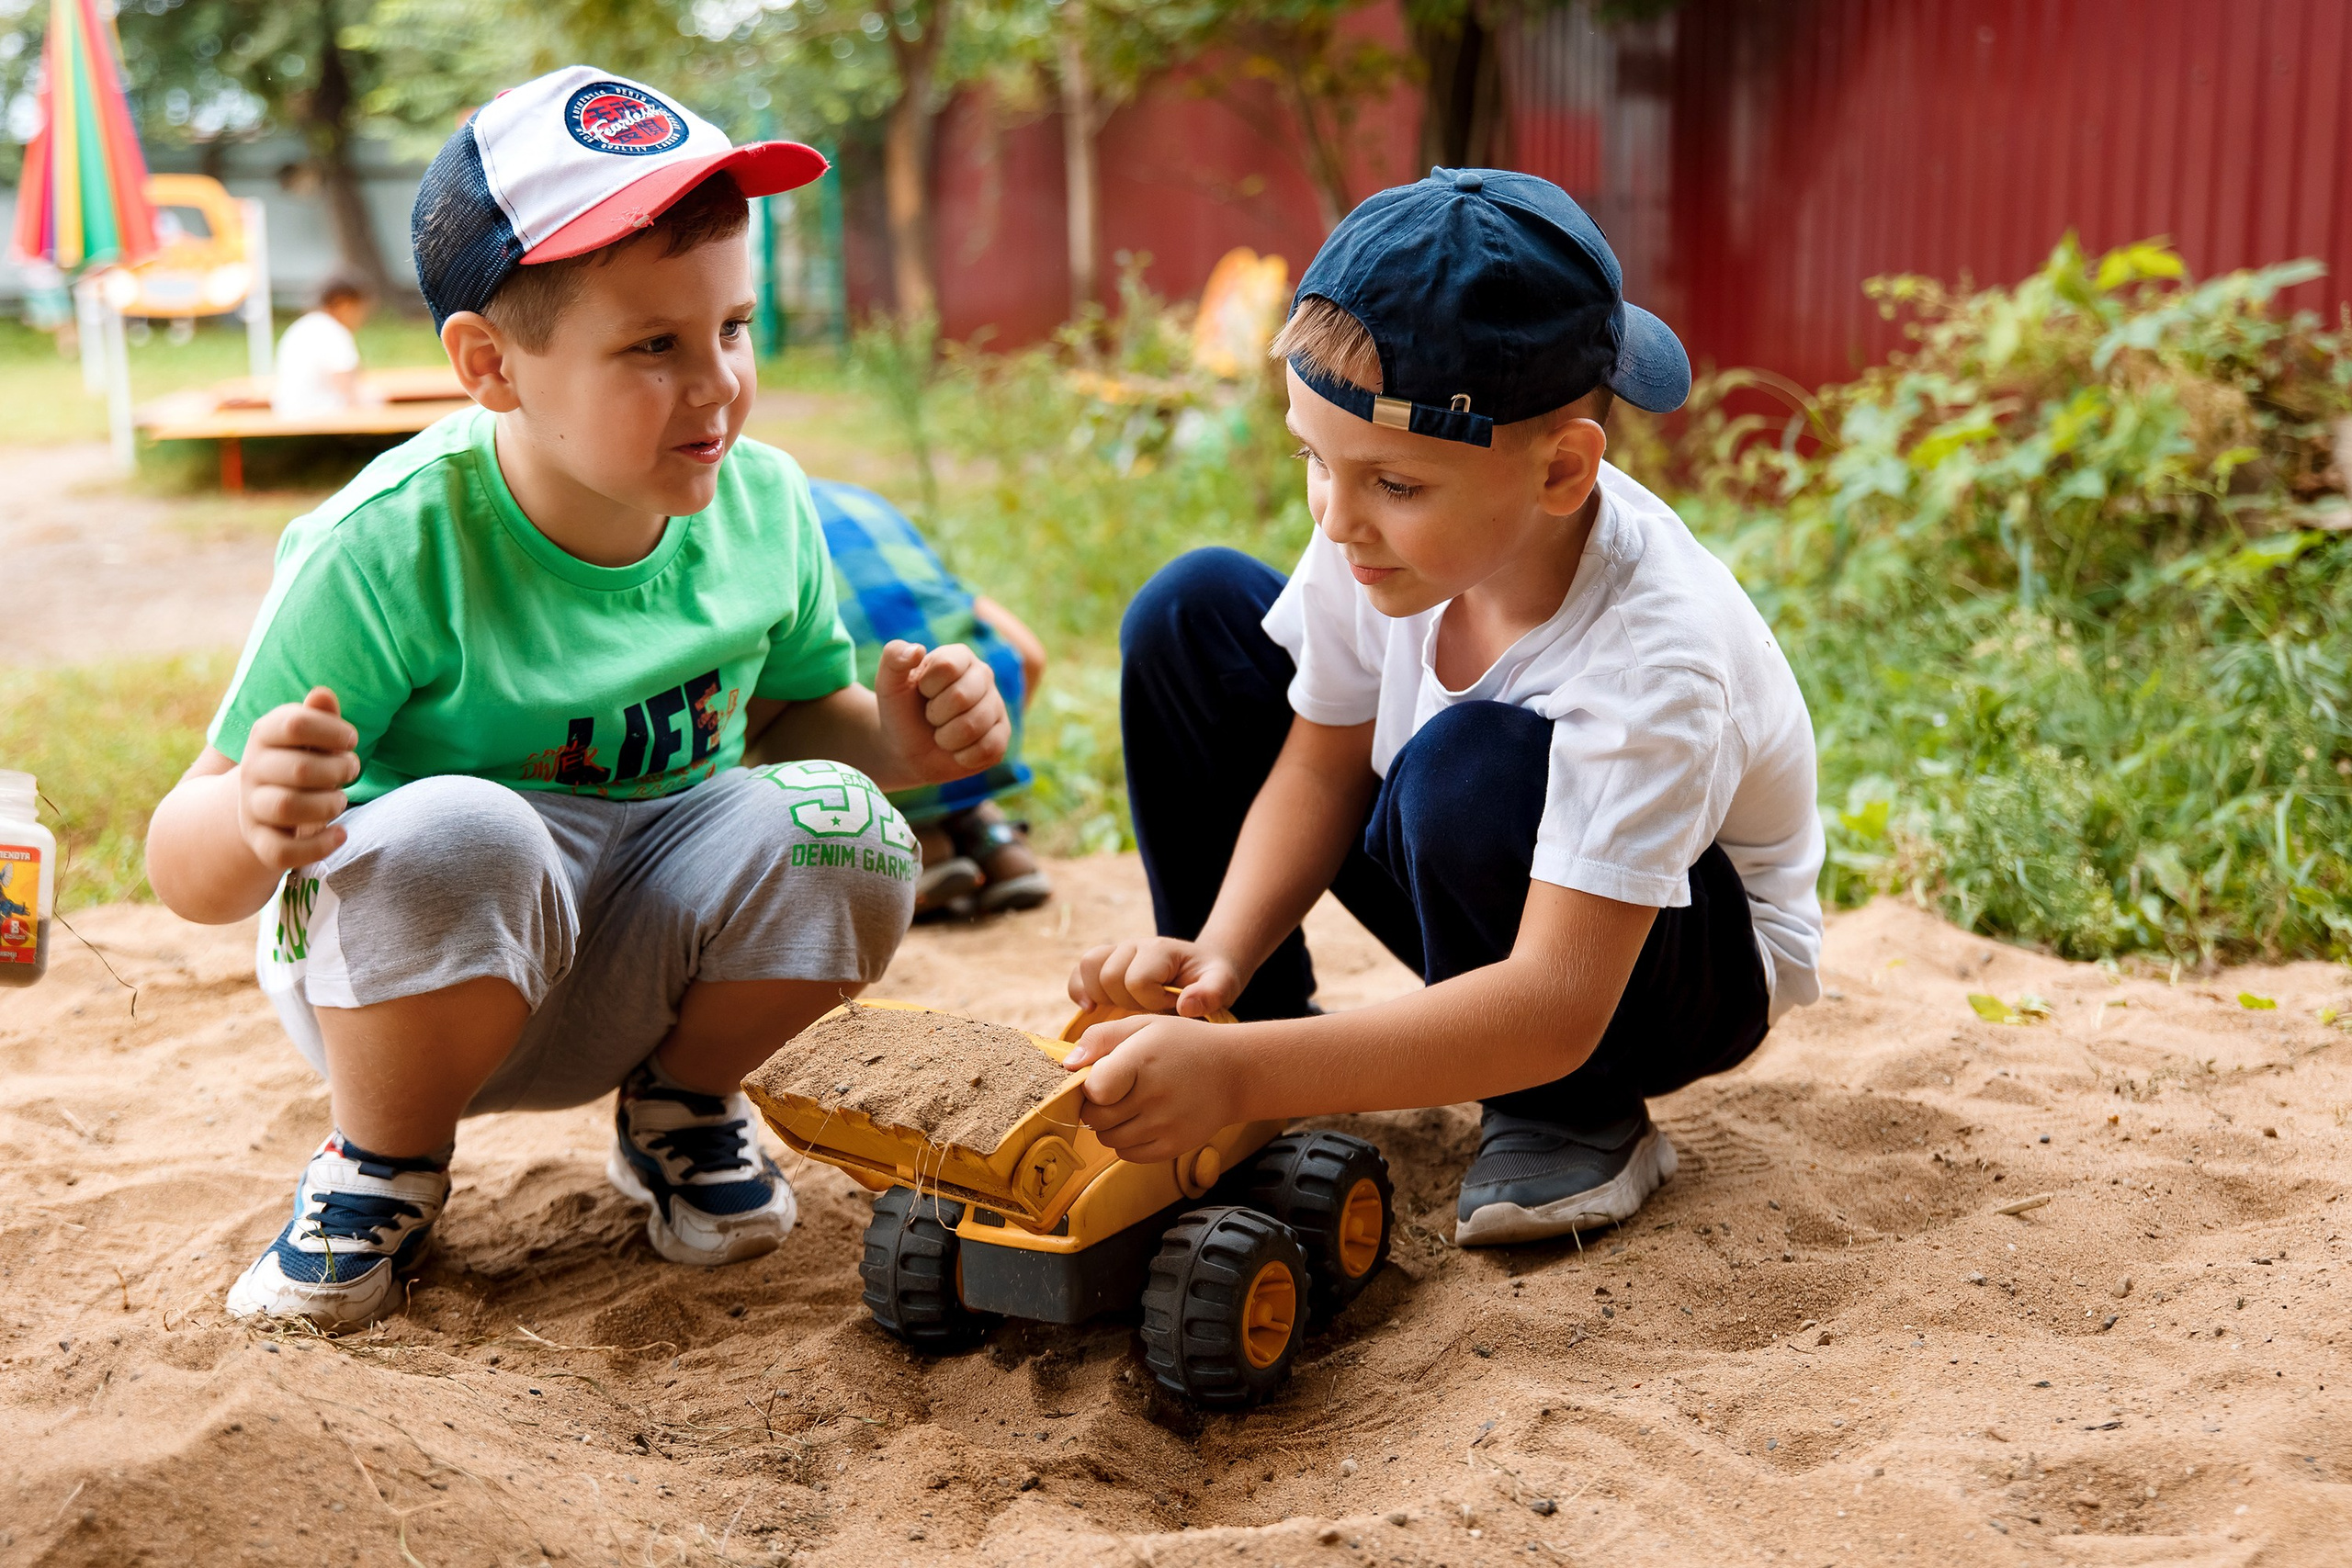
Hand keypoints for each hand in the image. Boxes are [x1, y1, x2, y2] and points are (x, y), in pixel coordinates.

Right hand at [236, 687, 360, 872]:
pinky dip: (318, 846)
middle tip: (351, 770)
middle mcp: (252, 771)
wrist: (265, 806)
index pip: (295, 723)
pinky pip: (282, 852)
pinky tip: (341, 833)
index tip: (350, 739)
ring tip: (340, 799)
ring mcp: (253, 808)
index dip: (333, 730)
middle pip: (299, 768)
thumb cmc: (301, 762)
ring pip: (287, 807)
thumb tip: (323, 694)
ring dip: (328, 804)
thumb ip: (319, 717)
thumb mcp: (309, 737)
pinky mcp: (261, 842)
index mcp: (263, 736)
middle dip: (338, 770)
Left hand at [875, 640, 1008, 784]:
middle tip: (931, 717)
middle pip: (962, 697)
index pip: (948, 667)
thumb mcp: (888, 683)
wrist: (908, 749)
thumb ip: (893, 657)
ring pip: (974, 726)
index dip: (928, 687)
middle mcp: (983, 676)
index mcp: (959, 656)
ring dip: (946, 738)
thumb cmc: (901, 711)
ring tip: (942, 734)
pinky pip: (988, 748)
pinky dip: (963, 756)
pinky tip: (957, 750)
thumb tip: (917, 650)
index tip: (922, 693)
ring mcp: (996, 705)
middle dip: (935, 715)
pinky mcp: (1002, 735)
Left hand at [1062, 1013, 1237, 1161]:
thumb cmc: (1183, 1045)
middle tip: (1113, 1092)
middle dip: (1095, 1107)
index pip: (1094, 1090)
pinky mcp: (1173, 1146)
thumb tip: (1068, 1065)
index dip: (1089, 1086)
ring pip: (1108, 1139)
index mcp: (1143, 1060)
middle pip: (1095, 1119)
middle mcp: (1154, 1096)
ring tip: (1130, 1105)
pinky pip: (1128, 1154)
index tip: (1101, 1077)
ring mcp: (1165, 1125)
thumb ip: (1101, 1038)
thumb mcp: (1144, 1025)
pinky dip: (1126, 1141)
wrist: (1235, 1072)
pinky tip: (1142, 1121)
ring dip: (1110, 1125)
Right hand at [1068, 936, 1243, 1018]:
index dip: (1152, 1002)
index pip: (1137, 980)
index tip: (1172, 1006)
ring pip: (1088, 968)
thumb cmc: (1212, 978)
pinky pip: (1079, 972)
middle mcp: (1134, 945)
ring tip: (1124, 1010)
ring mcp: (1117, 952)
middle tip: (1152, 1009)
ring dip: (1102, 996)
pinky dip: (1079, 990)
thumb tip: (1185, 1006)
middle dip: (1128, 1003)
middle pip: (1109, 976)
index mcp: (1161, 950)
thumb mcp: (1224, 985)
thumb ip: (1211, 994)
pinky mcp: (1106, 963)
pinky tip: (1091, 1008)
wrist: (1204, 967)